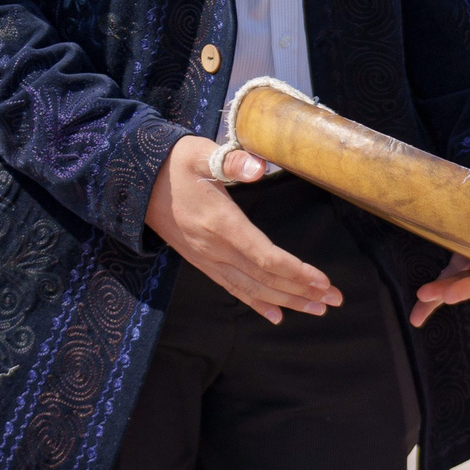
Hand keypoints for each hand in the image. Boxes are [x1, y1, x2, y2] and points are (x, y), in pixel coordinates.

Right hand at [144, 136, 339, 323]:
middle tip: (334, 301)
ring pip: (252, 289)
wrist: (134, 182)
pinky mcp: (201, 261)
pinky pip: (232, 288)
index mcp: (221, 224)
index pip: (266, 258)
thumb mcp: (200, 153)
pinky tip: (275, 316)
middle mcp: (215, 249)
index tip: (324, 282)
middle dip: (302, 292)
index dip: (296, 272)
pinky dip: (256, 303)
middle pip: (265, 279)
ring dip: (286, 301)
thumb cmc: (174, 164)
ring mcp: (207, 259)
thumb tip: (258, 166)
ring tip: (317, 310)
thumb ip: (231, 160)